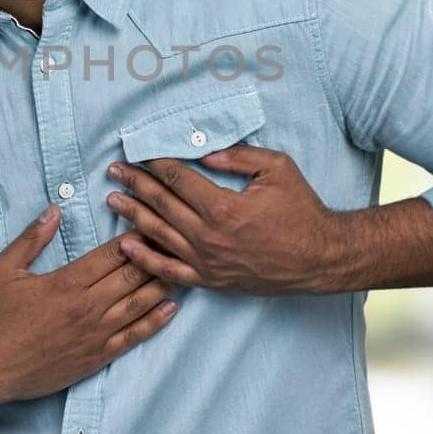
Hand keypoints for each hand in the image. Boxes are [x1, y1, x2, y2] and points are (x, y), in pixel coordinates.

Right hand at [0, 204, 179, 405]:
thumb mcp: (4, 270)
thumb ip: (32, 239)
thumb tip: (54, 210)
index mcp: (67, 282)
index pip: (112, 254)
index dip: (136, 237)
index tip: (152, 223)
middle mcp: (87, 307)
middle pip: (133, 275)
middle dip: (157, 255)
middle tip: (177, 239)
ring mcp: (95, 334)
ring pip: (140, 304)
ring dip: (164, 284)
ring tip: (185, 267)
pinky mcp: (97, 357)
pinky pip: (134, 337)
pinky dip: (156, 321)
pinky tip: (173, 308)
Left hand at [104, 145, 347, 296]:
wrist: (319, 258)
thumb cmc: (301, 210)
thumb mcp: (277, 169)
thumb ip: (238, 157)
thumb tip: (203, 153)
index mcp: (223, 207)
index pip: (177, 180)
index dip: (155, 164)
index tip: (138, 154)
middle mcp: (208, 236)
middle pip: (161, 204)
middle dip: (135, 184)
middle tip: (114, 170)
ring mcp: (207, 262)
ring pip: (158, 235)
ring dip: (132, 215)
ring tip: (112, 199)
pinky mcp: (210, 280)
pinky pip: (169, 271)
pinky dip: (145, 259)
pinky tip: (126, 246)